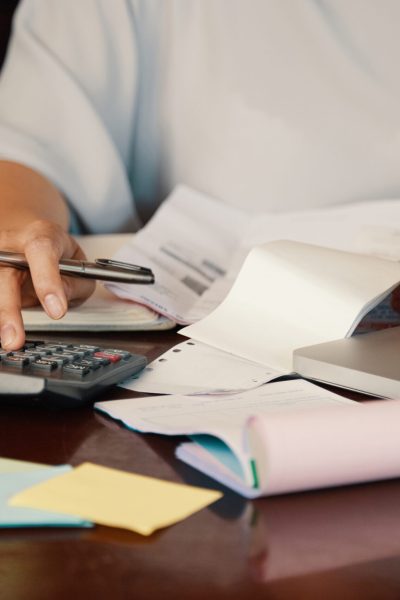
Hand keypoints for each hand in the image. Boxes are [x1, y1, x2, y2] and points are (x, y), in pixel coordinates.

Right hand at [0, 219, 94, 349]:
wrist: (29, 238)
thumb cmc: (58, 254)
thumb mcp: (78, 264)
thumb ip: (76, 283)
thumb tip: (58, 303)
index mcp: (40, 235)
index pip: (42, 251)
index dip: (47, 281)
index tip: (57, 311)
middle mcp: (10, 245)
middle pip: (5, 274)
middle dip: (9, 309)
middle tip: (15, 339)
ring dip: (1, 316)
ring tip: (9, 341)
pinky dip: (0, 316)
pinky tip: (3, 332)